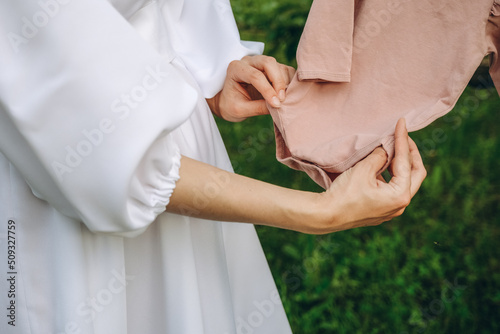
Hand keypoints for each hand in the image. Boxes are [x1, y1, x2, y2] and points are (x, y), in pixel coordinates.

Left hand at [207, 55, 294, 121]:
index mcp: (236, 68)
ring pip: (279, 66)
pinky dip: (290, 82)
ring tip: (285, 100)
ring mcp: (262, 63)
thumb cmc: (230, 105)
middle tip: (282, 99)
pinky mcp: (273, 69)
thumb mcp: (239, 110)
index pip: (255, 75)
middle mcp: (249, 61)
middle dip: (278, 81)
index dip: (267, 90)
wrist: (228, 102)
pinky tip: (288, 95)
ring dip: (285, 83)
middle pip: (268, 62)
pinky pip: (286, 71)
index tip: (275, 104)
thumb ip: (257, 108)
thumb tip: (278, 107)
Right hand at [310, 118, 426, 233]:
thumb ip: (380, 155)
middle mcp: (400, 205)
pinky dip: (390, 175)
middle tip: (403, 137)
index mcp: (400, 195)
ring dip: (400, 164)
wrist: (327, 215)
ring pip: (404, 182)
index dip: (403, 139)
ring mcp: (391, 210)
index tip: (402, 122)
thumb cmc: (345, 193)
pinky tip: (381, 165)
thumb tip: (386, 149)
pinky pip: (393, 189)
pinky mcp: (381, 210)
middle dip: (411, 153)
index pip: (406, 161)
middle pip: (415, 173)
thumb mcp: (364, 169)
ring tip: (391, 149)